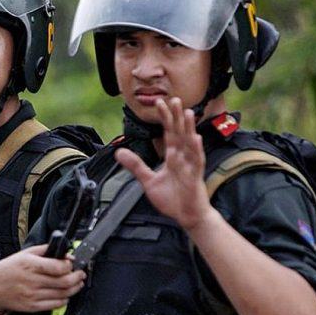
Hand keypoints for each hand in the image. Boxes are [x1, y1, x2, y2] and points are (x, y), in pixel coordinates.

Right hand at [0, 244, 85, 313]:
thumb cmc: (9, 269)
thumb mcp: (24, 254)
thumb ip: (46, 251)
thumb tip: (66, 254)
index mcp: (30, 265)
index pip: (59, 267)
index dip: (70, 265)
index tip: (72, 263)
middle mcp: (32, 281)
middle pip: (64, 281)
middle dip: (77, 277)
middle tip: (81, 274)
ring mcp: (32, 295)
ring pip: (63, 294)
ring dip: (74, 288)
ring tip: (77, 283)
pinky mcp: (32, 306)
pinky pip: (55, 304)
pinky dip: (65, 299)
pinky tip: (66, 294)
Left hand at [115, 97, 213, 230]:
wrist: (186, 216)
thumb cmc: (172, 199)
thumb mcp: (148, 180)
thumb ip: (136, 165)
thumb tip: (119, 152)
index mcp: (173, 157)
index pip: (168, 133)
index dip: (164, 118)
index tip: (158, 103)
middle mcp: (182, 157)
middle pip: (179, 133)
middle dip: (175, 116)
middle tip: (173, 98)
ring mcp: (190, 166)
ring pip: (189, 143)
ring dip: (189, 128)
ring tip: (187, 112)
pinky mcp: (195, 177)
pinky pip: (196, 161)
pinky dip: (196, 150)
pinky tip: (195, 138)